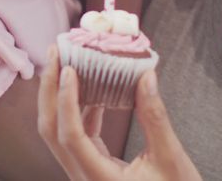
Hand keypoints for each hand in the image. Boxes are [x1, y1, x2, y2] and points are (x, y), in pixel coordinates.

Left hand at [38, 46, 200, 180]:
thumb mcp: (170, 157)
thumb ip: (155, 117)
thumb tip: (146, 75)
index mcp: (99, 179)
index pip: (70, 136)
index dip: (66, 101)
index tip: (69, 70)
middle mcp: (84, 178)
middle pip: (52, 131)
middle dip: (50, 90)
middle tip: (55, 53)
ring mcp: (85, 174)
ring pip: (61, 132)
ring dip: (61, 97)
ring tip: (69, 62)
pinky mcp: (93, 168)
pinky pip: (77, 136)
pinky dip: (81, 110)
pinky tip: (95, 91)